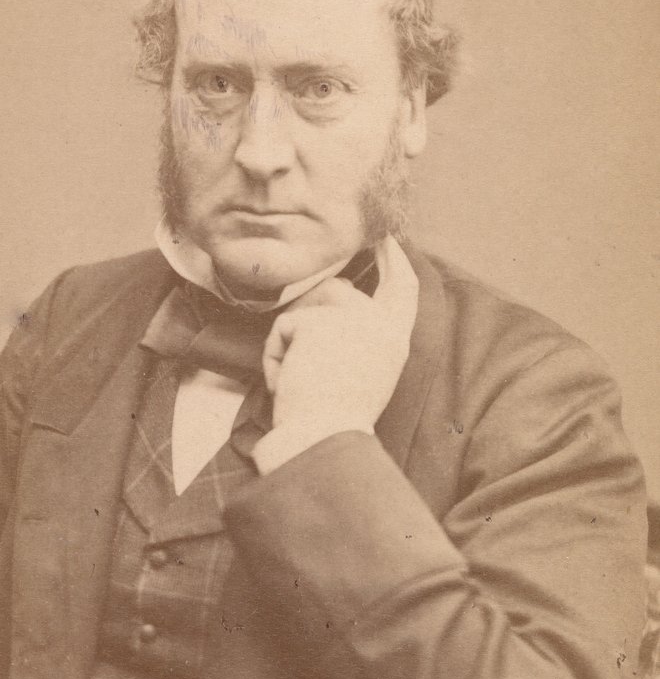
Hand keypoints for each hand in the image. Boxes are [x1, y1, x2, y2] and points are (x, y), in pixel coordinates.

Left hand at [261, 260, 418, 437]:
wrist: (322, 438)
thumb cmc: (337, 419)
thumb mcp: (366, 371)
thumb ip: (361, 334)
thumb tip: (339, 290)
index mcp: (395, 340)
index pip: (403, 289)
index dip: (396, 262)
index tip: (388, 240)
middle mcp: (380, 323)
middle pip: (339, 290)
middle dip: (312, 303)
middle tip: (305, 326)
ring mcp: (350, 318)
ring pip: (305, 307)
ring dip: (291, 341)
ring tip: (298, 378)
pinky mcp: (316, 321)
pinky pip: (282, 327)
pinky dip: (275, 356)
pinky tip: (288, 381)